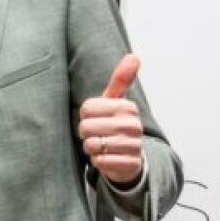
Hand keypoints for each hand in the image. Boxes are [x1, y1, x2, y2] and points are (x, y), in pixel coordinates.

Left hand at [78, 54, 144, 186]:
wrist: (129, 157)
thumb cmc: (116, 125)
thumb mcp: (116, 102)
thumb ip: (121, 79)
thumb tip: (134, 56)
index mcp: (127, 107)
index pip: (86, 108)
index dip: (86, 116)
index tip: (97, 118)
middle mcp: (133, 125)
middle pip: (86, 127)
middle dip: (86, 133)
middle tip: (98, 134)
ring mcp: (133, 145)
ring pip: (91, 145)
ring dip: (91, 148)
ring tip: (103, 146)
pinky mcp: (130, 164)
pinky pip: (99, 161)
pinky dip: (98, 161)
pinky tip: (107, 158)